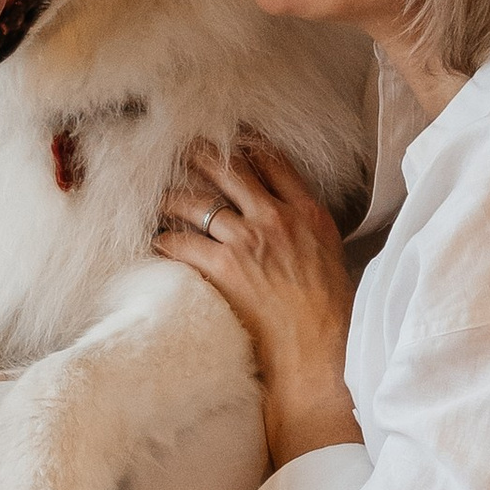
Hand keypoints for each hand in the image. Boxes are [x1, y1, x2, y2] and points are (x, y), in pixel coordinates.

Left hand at [157, 137, 359, 465]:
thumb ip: (307, 225)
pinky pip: (183, 242)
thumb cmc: (330, 310)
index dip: (248, 147)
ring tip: (163, 197)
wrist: (318, 348)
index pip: (273, 162)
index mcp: (308, 212)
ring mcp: (248, 240)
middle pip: (232, 170)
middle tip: (187, 151)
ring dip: (176, 198)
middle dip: (204, 157)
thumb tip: (287, 214)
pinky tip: (159, 241)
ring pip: (199, 203)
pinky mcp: (224, 268)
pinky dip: (167, 240)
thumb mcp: (329, 252)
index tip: (233, 141)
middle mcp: (276, 218)